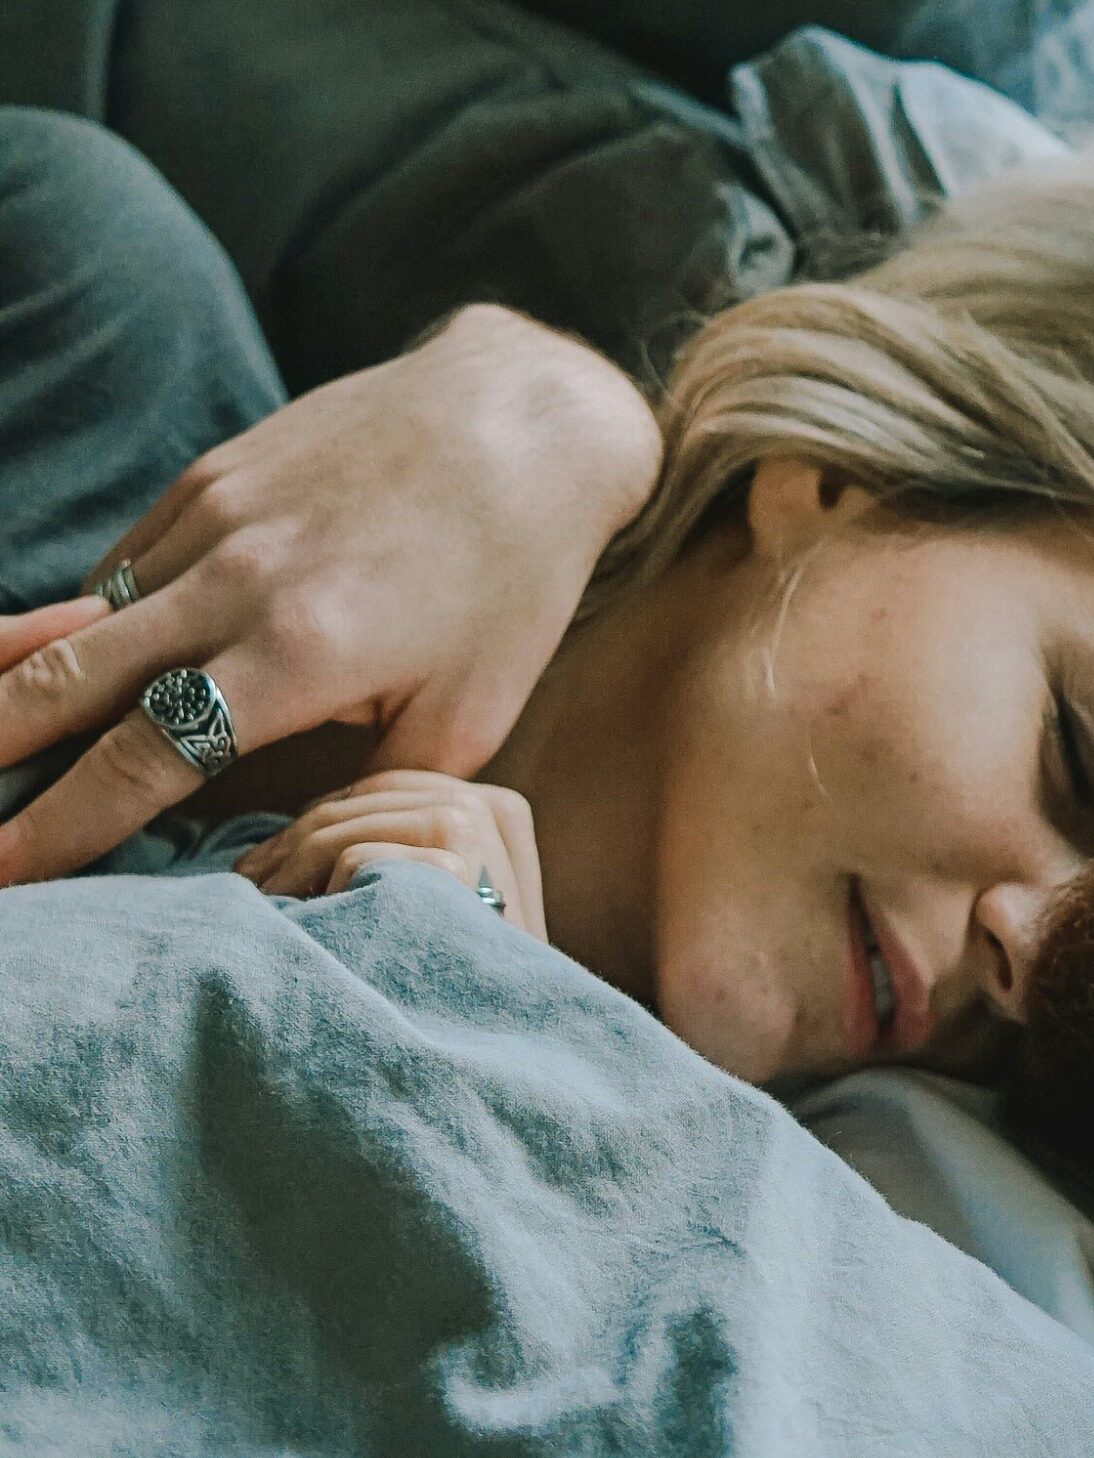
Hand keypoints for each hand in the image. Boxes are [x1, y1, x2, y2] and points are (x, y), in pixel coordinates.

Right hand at [0, 305, 660, 885]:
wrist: (519, 424)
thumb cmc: (511, 583)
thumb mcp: (467, 716)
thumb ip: (366, 787)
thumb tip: (288, 842)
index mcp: (298, 653)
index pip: (143, 759)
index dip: (62, 827)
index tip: (7, 875)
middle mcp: (233, 582)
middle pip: (67, 682)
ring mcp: (209, 519)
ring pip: (79, 620)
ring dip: (20, 689)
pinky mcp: (207, 480)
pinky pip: (120, 569)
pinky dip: (86, 625)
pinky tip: (73, 670)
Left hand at [234, 771, 545, 939]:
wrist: (495, 1029)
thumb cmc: (461, 970)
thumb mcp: (451, 890)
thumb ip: (415, 842)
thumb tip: (320, 816)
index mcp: (495, 806)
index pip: (386, 786)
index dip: (326, 815)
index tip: (281, 854)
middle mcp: (487, 806)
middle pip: (359, 800)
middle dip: (297, 839)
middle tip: (252, 878)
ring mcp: (472, 831)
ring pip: (342, 829)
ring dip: (290, 867)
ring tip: (263, 903)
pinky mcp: (451, 868)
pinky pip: (352, 859)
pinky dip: (321, 895)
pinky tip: (309, 925)